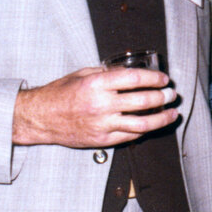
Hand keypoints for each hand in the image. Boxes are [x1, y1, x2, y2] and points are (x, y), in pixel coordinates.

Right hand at [13, 66, 177, 147]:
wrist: (39, 118)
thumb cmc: (60, 94)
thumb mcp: (83, 74)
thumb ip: (107, 73)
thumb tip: (132, 72)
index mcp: (97, 85)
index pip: (135, 79)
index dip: (154, 78)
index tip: (164, 79)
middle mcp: (101, 105)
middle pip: (143, 100)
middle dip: (163, 97)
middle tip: (171, 94)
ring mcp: (102, 124)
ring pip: (142, 123)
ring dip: (162, 118)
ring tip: (172, 112)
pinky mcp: (102, 140)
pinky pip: (130, 136)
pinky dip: (145, 130)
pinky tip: (154, 124)